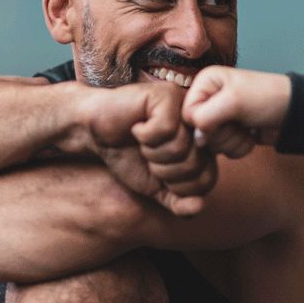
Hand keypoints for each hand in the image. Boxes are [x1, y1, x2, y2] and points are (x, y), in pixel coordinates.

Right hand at [83, 82, 214, 215]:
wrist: (96, 132)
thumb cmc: (127, 155)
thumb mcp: (155, 187)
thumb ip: (178, 202)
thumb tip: (198, 207)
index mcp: (202, 146)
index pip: (207, 180)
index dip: (177, 186)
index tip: (157, 170)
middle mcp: (199, 126)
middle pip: (196, 164)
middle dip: (163, 169)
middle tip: (146, 154)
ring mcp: (186, 107)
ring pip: (181, 146)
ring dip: (152, 152)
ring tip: (141, 141)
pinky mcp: (167, 94)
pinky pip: (166, 128)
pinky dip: (144, 135)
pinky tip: (137, 126)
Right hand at [182, 67, 291, 156]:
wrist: (296, 112)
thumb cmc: (267, 98)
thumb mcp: (233, 101)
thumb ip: (205, 118)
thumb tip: (196, 139)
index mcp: (204, 83)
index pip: (187, 114)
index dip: (204, 123)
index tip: (224, 118)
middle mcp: (208, 99)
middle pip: (198, 132)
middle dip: (222, 133)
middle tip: (239, 121)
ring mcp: (219, 117)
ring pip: (211, 144)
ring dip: (232, 141)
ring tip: (247, 126)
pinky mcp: (230, 133)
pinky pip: (224, 150)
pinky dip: (240, 146)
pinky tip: (251, 133)